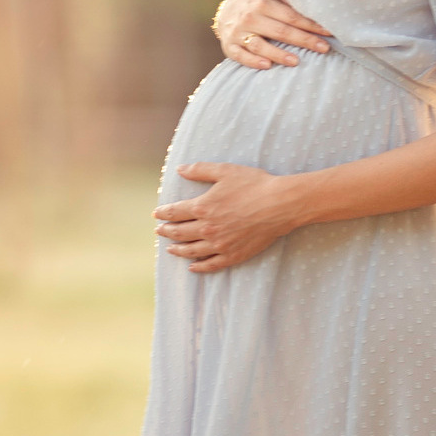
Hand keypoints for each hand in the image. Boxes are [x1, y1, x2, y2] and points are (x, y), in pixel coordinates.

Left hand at [153, 161, 301, 271]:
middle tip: (159, 231)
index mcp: (203, 207)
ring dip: (177, 250)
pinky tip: (192, 267)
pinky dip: (199, 267)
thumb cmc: (254, 184)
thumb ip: (200, 170)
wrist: (279, 205)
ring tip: (170, 249)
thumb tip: (179, 169)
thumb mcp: (225, 171)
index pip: (175, 212)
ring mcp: (219, 244)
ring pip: (191, 250)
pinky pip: (210, 264)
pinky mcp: (233, 255)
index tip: (156, 215)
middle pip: (179, 232)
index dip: (163, 213)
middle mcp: (207, 228)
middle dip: (166, 231)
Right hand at [213, 0, 332, 69]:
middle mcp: (250, 17)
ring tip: (296, 61)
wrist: (226, 12)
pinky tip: (268, 66)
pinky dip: (253, 61)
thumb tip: (313, 2)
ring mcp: (238, 32)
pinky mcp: (230, 47)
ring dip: (278, 54)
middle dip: (304, 40)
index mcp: (262, 2)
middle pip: (280, 31)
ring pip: (260, 45)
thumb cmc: (257, 4)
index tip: (329, 32)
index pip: (291, 16)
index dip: (311, 25)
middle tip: (324, 48)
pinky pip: (241, 56)